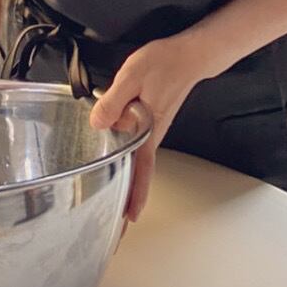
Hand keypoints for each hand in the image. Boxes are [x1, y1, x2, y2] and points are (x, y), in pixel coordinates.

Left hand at [87, 34, 207, 225]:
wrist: (188, 56)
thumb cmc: (164, 63)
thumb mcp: (132, 75)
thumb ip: (114, 100)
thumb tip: (98, 123)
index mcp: (147, 128)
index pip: (140, 168)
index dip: (134, 194)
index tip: (128, 221)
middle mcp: (152, 134)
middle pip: (139, 174)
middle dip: (129, 201)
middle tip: (119, 230)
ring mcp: (153, 130)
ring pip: (138, 164)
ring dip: (128, 185)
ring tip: (117, 208)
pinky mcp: (151, 121)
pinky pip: (137, 149)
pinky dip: (130, 164)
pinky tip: (119, 166)